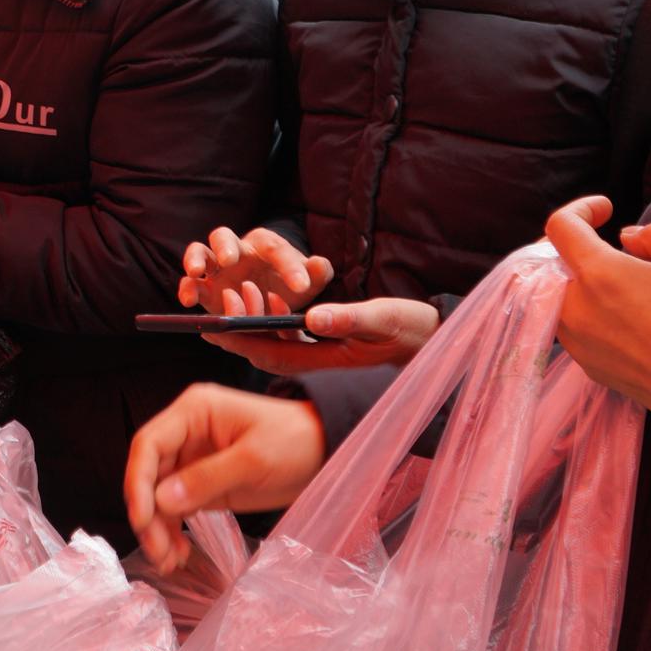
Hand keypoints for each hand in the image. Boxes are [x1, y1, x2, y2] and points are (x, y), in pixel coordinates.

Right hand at [125, 384, 326, 575]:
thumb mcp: (254, 459)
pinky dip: (173, 531)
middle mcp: (186, 434)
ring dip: (158, 529)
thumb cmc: (295, 441)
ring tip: (169, 561)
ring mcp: (193, 460)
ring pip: (158, 496)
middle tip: (158, 552)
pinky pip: (177, 508)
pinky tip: (178, 553)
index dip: (138, 482)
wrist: (325, 451)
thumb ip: (207, 478)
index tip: (143, 519)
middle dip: (149, 515)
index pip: (148, 445)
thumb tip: (162, 501)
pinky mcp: (203, 484)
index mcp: (193, 412)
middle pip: (149, 475)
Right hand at [177, 226, 335, 317]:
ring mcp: (217, 269)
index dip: (288, 266)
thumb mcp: (309, 281)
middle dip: (225, 246)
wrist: (274, 300)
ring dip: (195, 260)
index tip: (301, 286)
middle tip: (230, 260)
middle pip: (223, 236)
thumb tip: (319, 264)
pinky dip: (187, 288)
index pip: (276, 249)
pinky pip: (191, 283)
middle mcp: (237, 251)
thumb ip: (316, 272)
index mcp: (266, 245)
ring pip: (199, 252)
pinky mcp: (205, 289)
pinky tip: (189, 301)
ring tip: (197, 273)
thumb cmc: (289, 284)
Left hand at [202, 295, 441, 376]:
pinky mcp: (326, 342)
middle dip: (238, 327)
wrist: (436, 339)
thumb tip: (313, 316)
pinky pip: (290, 334)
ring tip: (237, 289)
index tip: (214, 323)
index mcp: (324, 361)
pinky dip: (274, 316)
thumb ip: (349, 318)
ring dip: (254, 317)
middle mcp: (315, 361)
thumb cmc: (412, 331)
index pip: (269, 355)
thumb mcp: (384, 320)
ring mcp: (320, 353)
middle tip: (220, 297)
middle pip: (263, 348)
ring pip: (274, 340)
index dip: (239, 340)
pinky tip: (267, 293)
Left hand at [545, 195, 650, 437]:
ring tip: (616, 278)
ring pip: (558, 298)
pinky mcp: (590, 368)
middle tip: (603, 240)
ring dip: (577, 281)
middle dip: (573, 245)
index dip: (580, 208)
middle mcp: (577, 310)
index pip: (560, 227)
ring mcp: (579, 344)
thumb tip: (626, 237)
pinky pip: (574, 328)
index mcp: (599, 276)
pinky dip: (587, 311)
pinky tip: (622, 314)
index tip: (607, 209)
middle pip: (549, 264)